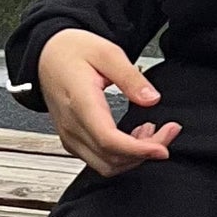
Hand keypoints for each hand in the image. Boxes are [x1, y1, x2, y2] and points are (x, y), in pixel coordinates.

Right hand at [37, 30, 180, 173]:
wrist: (47, 55)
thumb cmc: (72, 51)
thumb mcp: (106, 52)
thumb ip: (130, 77)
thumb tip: (151, 99)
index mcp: (80, 103)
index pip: (109, 141)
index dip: (139, 150)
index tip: (162, 147)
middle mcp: (72, 126)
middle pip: (111, 158)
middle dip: (145, 153)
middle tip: (168, 131)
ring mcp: (70, 136)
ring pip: (105, 165)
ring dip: (134, 157)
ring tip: (151, 132)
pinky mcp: (72, 140)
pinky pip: (98, 160)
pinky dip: (121, 155)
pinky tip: (134, 136)